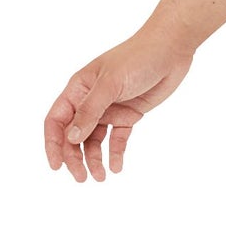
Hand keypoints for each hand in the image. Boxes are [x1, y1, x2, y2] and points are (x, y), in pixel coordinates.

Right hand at [43, 25, 193, 181]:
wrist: (172, 48)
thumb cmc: (138, 57)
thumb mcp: (111, 83)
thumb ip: (90, 111)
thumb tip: (70, 138)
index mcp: (79, 88)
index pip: (57, 120)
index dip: (53, 144)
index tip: (56, 166)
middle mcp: (91, 100)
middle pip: (74, 135)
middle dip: (75, 157)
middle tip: (82, 178)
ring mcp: (110, 108)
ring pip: (95, 140)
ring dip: (94, 159)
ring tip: (101, 177)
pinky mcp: (129, 114)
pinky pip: (117, 138)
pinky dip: (115, 153)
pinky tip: (116, 167)